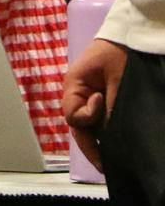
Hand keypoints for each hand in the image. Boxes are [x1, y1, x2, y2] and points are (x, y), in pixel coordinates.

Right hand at [63, 37, 127, 173]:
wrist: (133, 37)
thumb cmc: (120, 53)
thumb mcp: (116, 80)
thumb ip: (110, 107)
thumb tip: (109, 135)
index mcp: (74, 87)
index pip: (73, 115)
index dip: (87, 116)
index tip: (101, 101)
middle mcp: (78, 96)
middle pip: (79, 127)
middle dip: (92, 147)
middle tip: (106, 167)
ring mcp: (89, 100)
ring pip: (90, 127)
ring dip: (100, 140)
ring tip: (113, 161)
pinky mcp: (103, 101)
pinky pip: (100, 121)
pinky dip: (105, 133)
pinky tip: (114, 146)